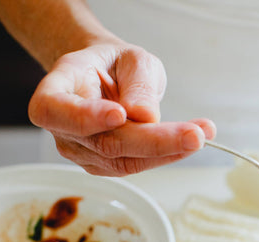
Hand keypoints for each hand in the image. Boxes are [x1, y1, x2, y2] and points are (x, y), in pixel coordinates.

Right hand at [28, 42, 215, 175]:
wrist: (110, 79)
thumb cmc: (115, 65)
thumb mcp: (131, 58)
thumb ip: (137, 83)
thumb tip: (144, 115)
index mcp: (56, 90)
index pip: (55, 110)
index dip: (84, 117)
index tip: (119, 114)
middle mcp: (62, 127)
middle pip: (104, 142)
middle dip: (154, 141)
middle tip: (194, 134)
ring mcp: (82, 152)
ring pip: (125, 160)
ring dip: (168, 150)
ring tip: (203, 132)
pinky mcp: (105, 166)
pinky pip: (137, 165)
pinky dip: (167, 155)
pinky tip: (192, 140)